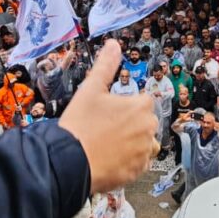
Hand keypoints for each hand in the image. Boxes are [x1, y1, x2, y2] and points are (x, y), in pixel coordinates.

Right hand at [59, 40, 157, 192]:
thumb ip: (106, 65)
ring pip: (145, 144)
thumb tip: (113, 45)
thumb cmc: (80, 125)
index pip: (144, 101)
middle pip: (145, 122)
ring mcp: (144, 152)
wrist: (70, 162)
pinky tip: (111, 159)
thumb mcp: (91, 89)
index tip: (112, 111)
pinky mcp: (138, 172)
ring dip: (133, 143)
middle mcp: (148, 129)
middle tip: (107, 128)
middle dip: (131, 124)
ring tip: (110, 144)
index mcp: (141, 107)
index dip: (127, 105)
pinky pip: (139, 164)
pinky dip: (129, 162)